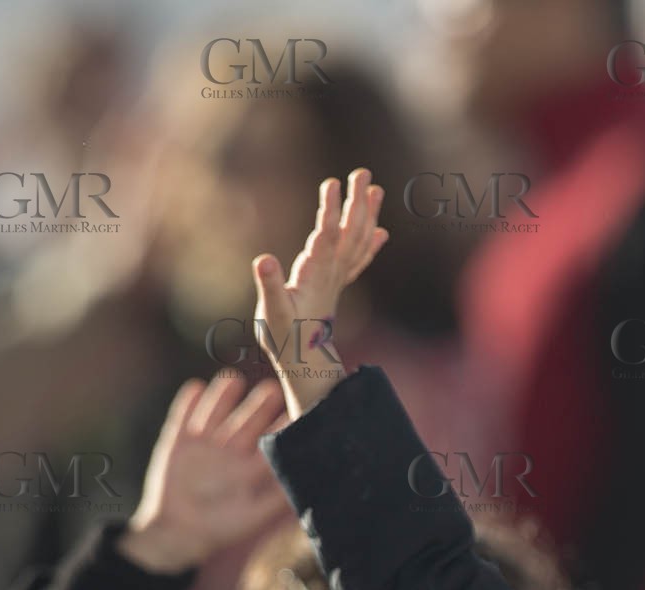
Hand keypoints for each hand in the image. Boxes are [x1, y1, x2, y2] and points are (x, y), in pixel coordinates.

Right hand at [119, 376, 289, 572]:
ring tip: (234, 379)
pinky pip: (182, 416)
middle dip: (261, 404)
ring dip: (225, 395)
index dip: (285, 425)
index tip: (299, 410)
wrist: (177, 534)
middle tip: (274, 389)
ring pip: (217, 410)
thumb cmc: (220, 529)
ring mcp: (204, 443)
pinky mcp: (177, 441)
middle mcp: (231, 449)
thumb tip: (306, 486)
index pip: (273, 438)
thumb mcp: (253, 517)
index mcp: (252, 465)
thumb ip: (277, 501)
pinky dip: (188, 403)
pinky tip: (196, 387)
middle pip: (249, 419)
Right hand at [251, 168, 388, 416]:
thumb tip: (263, 259)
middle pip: (349, 233)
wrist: (305, 362)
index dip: (330, 210)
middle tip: (363, 172)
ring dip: (367, 215)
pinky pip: (358, 261)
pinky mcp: (335, 286)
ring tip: (376, 189)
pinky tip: (381, 231)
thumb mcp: (271, 314)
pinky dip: (370, 244)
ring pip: (357, 242)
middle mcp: (331, 274)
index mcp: (315, 275)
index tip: (332, 183)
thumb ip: (270, 286)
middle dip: (357, 202)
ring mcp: (336, 279)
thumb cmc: (284, 339)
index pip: (325, 237)